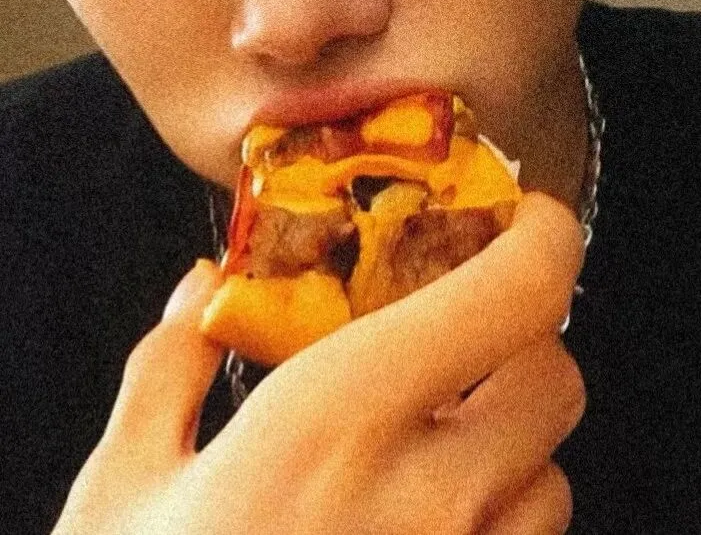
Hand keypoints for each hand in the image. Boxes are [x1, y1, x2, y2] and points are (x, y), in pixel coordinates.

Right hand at [52, 192, 585, 534]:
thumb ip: (168, 371)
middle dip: (520, 350)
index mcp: (332, 420)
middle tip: (460, 353)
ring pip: (551, 480)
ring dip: (512, 454)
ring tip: (430, 466)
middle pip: (555, 379)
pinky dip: (500, 533)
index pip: (510, 297)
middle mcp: (423, 498)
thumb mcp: (121, 496)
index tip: (530, 220)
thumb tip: (197, 291)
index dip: (543, 240)